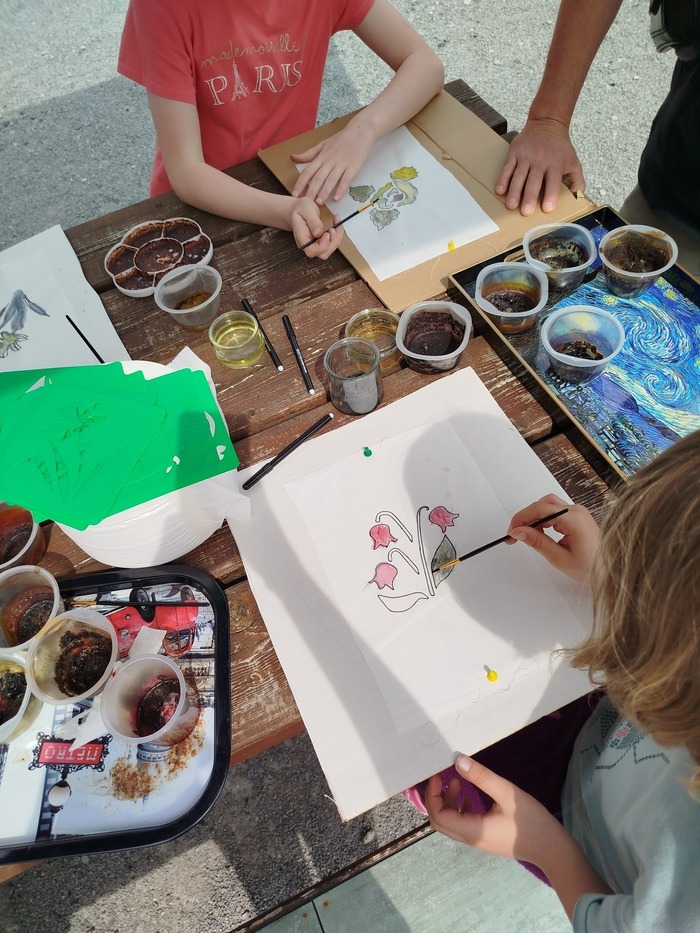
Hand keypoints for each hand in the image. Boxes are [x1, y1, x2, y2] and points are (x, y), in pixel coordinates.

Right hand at [286, 197, 343, 259]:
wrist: (298, 210)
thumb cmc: (301, 209)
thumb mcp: (307, 210)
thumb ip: (313, 221)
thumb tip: (318, 233)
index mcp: (301, 238)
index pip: (311, 251)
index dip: (322, 245)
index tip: (327, 233)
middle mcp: (307, 245)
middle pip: (322, 254)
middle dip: (333, 242)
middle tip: (333, 228)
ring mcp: (314, 246)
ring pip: (329, 250)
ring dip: (337, 238)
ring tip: (336, 223)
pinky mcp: (320, 243)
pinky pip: (331, 244)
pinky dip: (337, 235)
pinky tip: (336, 225)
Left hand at [291, 125, 373, 205]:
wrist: (359, 132)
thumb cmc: (340, 140)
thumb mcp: (322, 145)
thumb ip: (308, 154)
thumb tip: (292, 158)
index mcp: (321, 157)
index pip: (308, 171)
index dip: (300, 183)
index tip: (294, 194)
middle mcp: (329, 161)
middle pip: (318, 177)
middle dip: (311, 191)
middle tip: (306, 203)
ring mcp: (341, 165)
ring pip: (331, 180)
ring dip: (324, 192)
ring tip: (319, 203)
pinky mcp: (353, 168)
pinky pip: (345, 180)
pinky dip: (341, 190)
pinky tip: (336, 199)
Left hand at [425, 756, 563, 866]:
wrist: (552, 849)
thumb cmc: (531, 821)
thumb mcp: (507, 793)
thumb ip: (482, 777)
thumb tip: (458, 761)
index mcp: (473, 830)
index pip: (438, 816)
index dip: (432, 795)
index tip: (437, 775)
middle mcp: (471, 839)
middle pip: (440, 822)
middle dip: (436, 798)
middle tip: (442, 777)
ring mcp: (478, 841)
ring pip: (451, 824)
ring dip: (448, 802)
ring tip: (459, 781)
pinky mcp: (486, 839)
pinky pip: (463, 825)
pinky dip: (459, 809)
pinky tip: (470, 797)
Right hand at [495, 118, 584, 214]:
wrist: (547, 123)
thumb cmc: (560, 148)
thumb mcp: (574, 161)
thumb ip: (577, 180)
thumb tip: (578, 197)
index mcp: (556, 164)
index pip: (553, 182)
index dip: (551, 195)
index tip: (547, 208)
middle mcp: (540, 161)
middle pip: (534, 181)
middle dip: (529, 196)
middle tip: (526, 211)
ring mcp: (526, 157)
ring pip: (519, 176)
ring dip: (514, 191)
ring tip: (511, 205)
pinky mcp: (515, 153)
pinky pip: (508, 168)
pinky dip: (503, 179)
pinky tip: (500, 190)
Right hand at [506, 494, 599, 582]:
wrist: (611, 571)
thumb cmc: (590, 567)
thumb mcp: (559, 558)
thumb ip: (537, 542)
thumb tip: (518, 532)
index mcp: (574, 518)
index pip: (540, 510)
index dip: (521, 518)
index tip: (511, 532)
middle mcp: (576, 511)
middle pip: (543, 504)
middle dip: (526, 517)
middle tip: (515, 534)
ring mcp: (578, 513)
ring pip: (548, 506)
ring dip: (534, 518)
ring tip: (526, 536)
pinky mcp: (577, 517)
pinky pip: (555, 512)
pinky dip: (543, 520)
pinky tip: (539, 533)